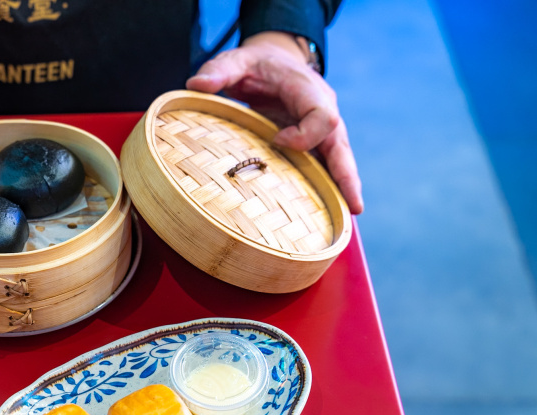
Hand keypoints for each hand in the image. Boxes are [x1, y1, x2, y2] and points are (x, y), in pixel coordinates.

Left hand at [186, 32, 362, 213]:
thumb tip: (195, 83)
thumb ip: (219, 69)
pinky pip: (324, 166)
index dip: (304, 135)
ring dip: (343, 188)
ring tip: (349, 218)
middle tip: (353, 206)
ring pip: (338, 160)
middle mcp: (322, 110)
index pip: (322, 115)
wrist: (274, 61)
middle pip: (341, 145)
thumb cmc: (256, 63)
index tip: (277, 141)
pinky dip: (329, 188)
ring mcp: (320, 130)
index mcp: (308, 90)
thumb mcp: (237, 59)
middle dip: (346, 175)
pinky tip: (330, 215)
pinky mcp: (312, 143)